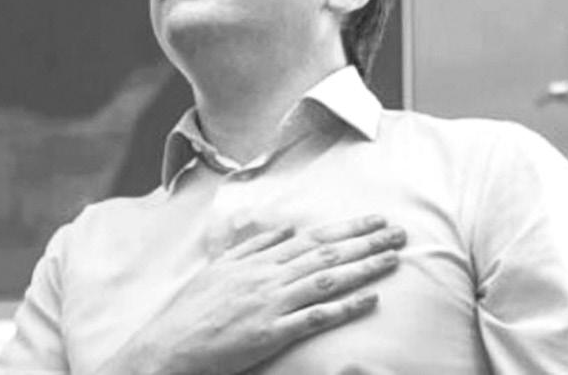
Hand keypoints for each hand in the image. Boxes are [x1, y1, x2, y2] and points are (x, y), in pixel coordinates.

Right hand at [96, 214, 406, 374]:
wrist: (169, 346)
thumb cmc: (191, 311)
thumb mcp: (219, 269)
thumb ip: (252, 247)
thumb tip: (284, 229)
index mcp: (256, 260)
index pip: (312, 238)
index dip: (347, 228)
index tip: (374, 220)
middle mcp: (267, 276)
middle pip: (326, 253)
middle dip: (366, 241)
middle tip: (399, 231)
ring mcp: (270, 303)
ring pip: (327, 279)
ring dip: (364, 267)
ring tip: (395, 258)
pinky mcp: (271, 332)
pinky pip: (316, 317)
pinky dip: (346, 306)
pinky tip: (371, 298)